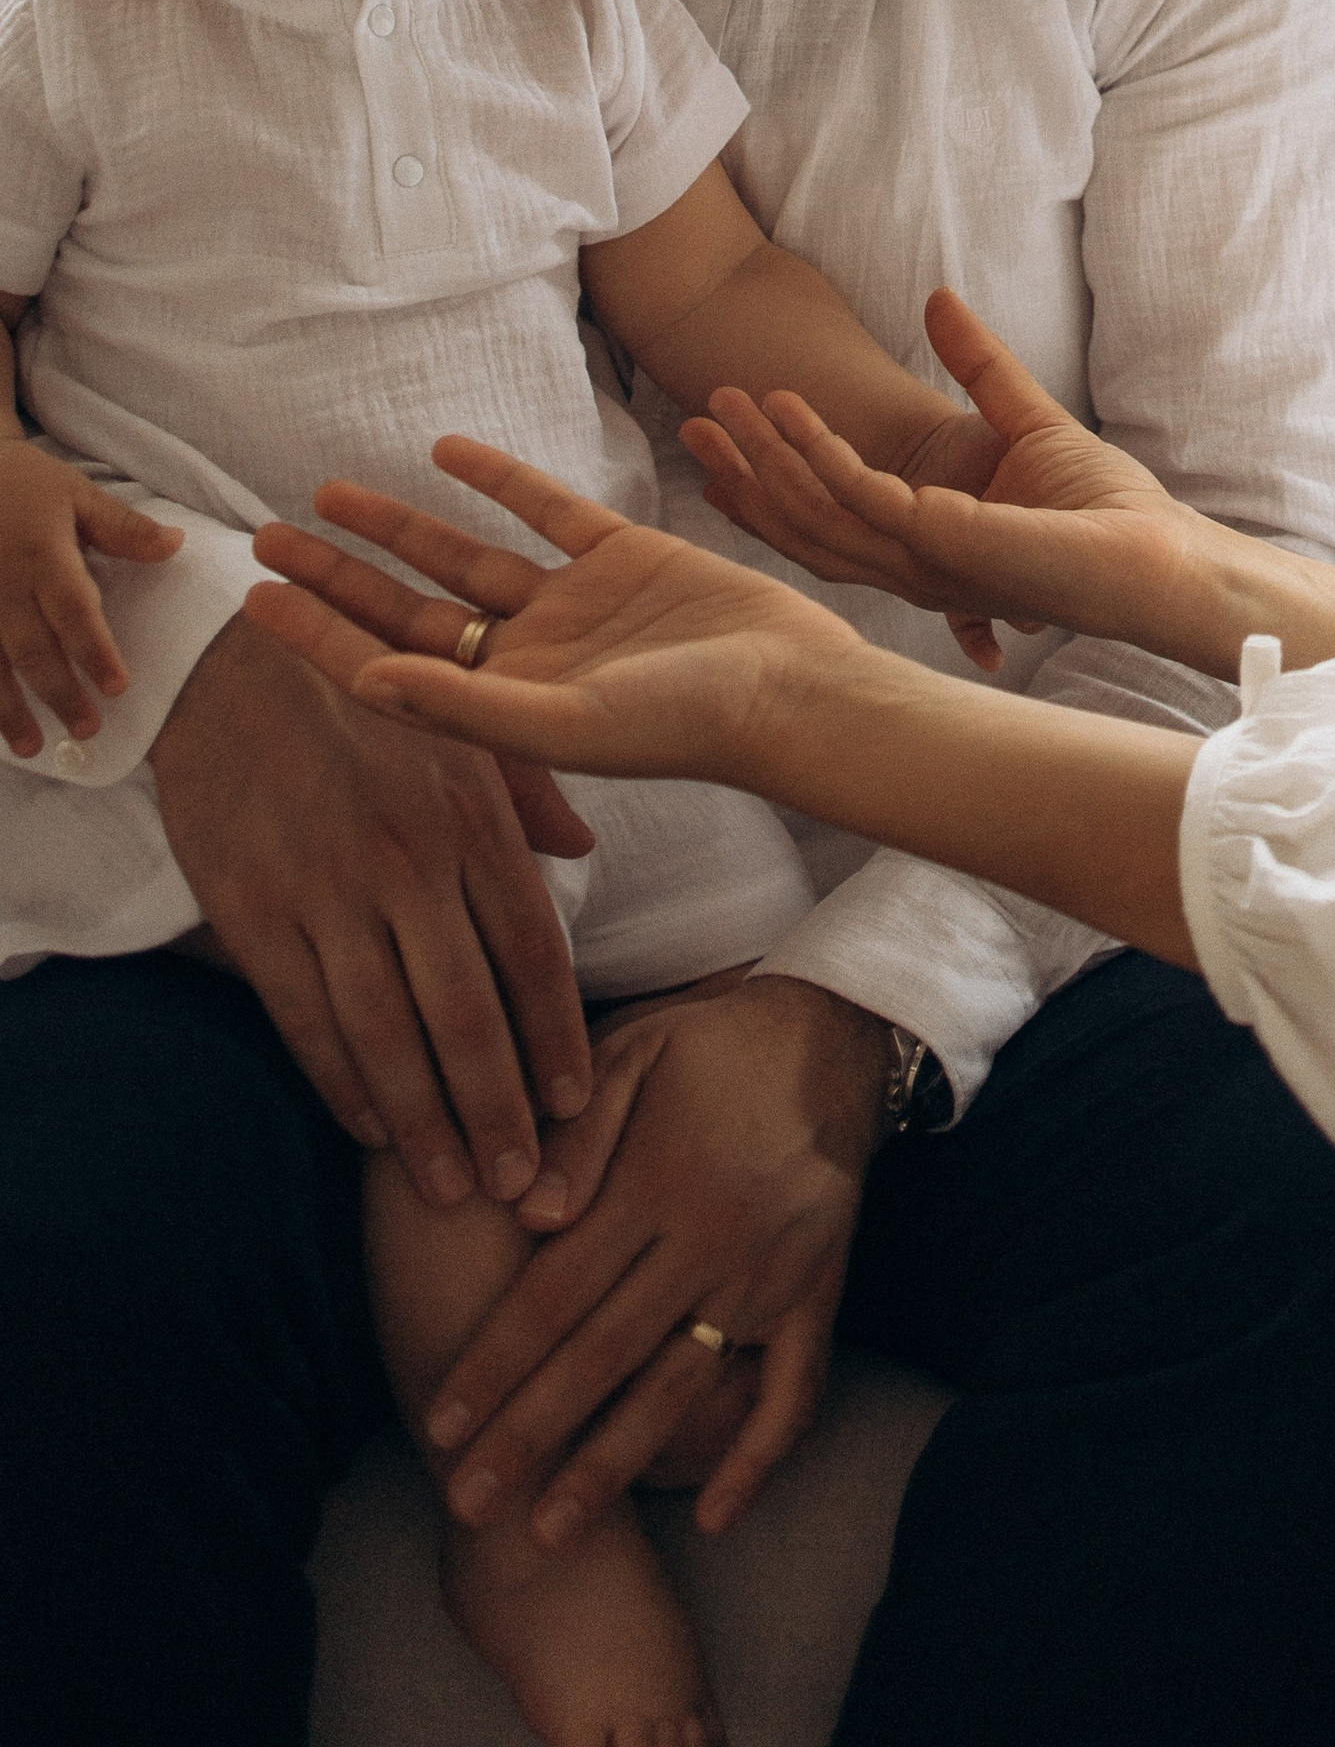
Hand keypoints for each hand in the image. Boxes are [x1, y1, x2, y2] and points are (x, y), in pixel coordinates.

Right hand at [0, 459, 180, 751]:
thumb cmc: (21, 483)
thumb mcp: (75, 492)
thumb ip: (123, 527)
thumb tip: (177, 546)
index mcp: (43, 558)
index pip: (74, 612)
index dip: (94, 652)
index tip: (118, 689)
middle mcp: (4, 587)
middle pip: (33, 649)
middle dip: (59, 694)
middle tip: (87, 730)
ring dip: (9, 710)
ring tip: (32, 748)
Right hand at [149, 610, 598, 1205]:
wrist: (229, 668)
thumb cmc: (359, 701)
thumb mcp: (456, 731)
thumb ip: (526, 795)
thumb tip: (583, 851)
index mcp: (469, 816)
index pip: (533, 946)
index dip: (556, 1033)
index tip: (574, 1103)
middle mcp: (408, 861)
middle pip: (468, 1010)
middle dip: (498, 1107)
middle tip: (518, 1184)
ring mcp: (328, 891)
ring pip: (388, 1033)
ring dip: (424, 1121)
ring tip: (450, 1187)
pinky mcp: (254, 912)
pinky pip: (305, 1018)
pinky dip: (342, 1083)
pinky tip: (370, 1128)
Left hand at [246, 431, 872, 781]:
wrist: (793, 687)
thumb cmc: (686, 725)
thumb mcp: (565, 725)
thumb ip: (464, 706)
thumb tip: (363, 683)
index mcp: (504, 707)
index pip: (385, 666)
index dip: (318, 634)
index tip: (254, 599)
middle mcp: (528, 658)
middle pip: (409, 611)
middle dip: (338, 577)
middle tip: (265, 540)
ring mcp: (574, 606)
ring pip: (464, 559)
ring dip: (398, 528)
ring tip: (327, 495)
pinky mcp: (624, 557)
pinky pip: (545, 510)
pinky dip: (498, 480)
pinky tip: (447, 451)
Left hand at [422, 974, 885, 1546]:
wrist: (836, 1035)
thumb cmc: (714, 1045)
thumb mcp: (636, 1051)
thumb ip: (578, 1131)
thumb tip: (525, 1215)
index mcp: (656, 1183)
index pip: (554, 1294)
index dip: (493, 1364)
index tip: (440, 1424)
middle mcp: (709, 1241)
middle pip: (602, 1357)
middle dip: (528, 1437)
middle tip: (468, 1503)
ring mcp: (767, 1276)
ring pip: (679, 1389)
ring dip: (611, 1466)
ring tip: (551, 1532)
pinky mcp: (816, 1294)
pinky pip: (792, 1389)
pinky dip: (757, 1457)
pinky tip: (712, 1514)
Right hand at [686, 289, 1232, 675]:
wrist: (1157, 556)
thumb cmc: (1101, 509)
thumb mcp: (1024, 417)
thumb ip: (977, 363)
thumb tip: (938, 297)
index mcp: (921, 543)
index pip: (818, 517)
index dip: (762, 480)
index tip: (715, 438)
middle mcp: (911, 561)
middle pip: (800, 520)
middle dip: (741, 471)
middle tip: (691, 417)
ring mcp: (927, 559)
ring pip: (819, 511)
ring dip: (768, 457)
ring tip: (729, 404)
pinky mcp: (952, 547)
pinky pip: (870, 502)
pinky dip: (827, 459)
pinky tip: (795, 420)